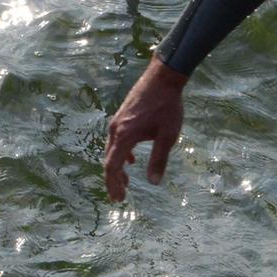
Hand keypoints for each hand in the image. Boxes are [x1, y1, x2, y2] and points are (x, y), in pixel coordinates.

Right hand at [102, 55, 188, 201]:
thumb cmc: (167, 106)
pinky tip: (131, 160)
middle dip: (113, 180)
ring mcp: (116, 122)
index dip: (114, 184)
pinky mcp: (121, 117)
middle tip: (119, 197)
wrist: (162, 77)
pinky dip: (121, 154)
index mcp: (125, 136)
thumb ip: (159, 160)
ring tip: (125, 183)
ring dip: (117, 168)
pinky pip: (116, 140)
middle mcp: (115, 130)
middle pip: (109, 160)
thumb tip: (154, 183)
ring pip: (112, 150)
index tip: (119, 199)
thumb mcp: (168, 136)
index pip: (113, 166)